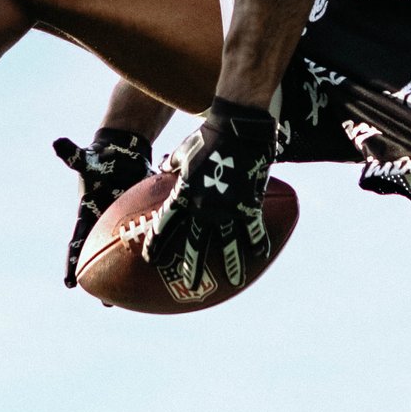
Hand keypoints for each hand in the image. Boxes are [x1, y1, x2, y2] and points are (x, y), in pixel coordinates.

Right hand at [53, 126, 158, 289]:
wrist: (120, 155)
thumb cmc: (100, 158)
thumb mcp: (87, 159)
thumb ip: (73, 156)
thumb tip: (57, 143)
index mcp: (86, 214)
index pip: (77, 242)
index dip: (72, 262)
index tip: (69, 283)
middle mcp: (102, 225)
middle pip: (100, 256)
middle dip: (103, 279)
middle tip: (106, 301)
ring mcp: (121, 226)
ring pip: (124, 255)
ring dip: (128, 274)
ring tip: (135, 297)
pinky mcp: (139, 222)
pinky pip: (144, 241)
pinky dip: (150, 253)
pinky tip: (164, 269)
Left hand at [137, 99, 278, 302]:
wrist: (237, 126)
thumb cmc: (207, 136)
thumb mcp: (184, 152)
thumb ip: (173, 167)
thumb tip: (163, 169)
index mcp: (183, 195)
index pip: (164, 226)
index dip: (156, 244)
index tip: (150, 260)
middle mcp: (203, 206)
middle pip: (194, 244)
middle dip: (191, 266)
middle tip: (189, 285)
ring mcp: (228, 207)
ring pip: (228, 244)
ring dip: (230, 264)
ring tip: (234, 281)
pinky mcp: (250, 203)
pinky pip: (254, 228)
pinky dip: (257, 242)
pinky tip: (260, 255)